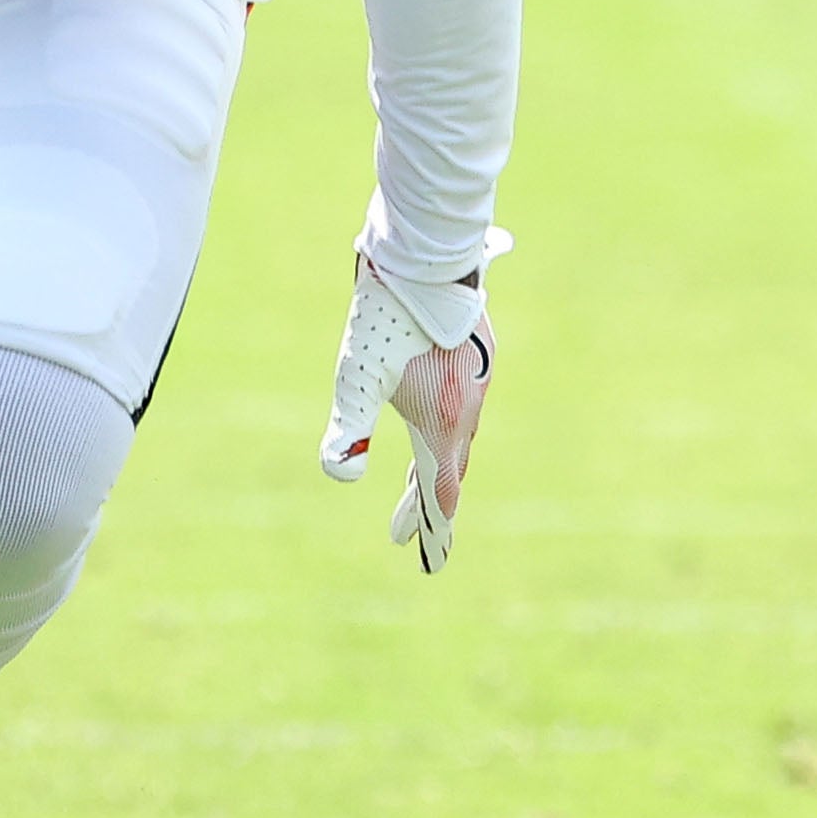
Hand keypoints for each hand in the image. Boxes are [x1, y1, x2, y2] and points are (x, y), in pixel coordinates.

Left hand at [319, 250, 497, 575]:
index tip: (428, 563)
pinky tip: (432, 420)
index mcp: (443, 420)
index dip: (432, 530)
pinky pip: (461, 409)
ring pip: (456, 438)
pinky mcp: (476, 356)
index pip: (439, 492)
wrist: (425, 254)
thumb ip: (348, 429)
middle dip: (421, 504)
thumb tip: (339, 474)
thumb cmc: (386, 315)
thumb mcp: (355, 376)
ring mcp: (476, 379)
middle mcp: (467, 405)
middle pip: (447, 470)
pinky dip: (445, 432)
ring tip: (413, 486)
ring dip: (434, 466)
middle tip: (400, 534)